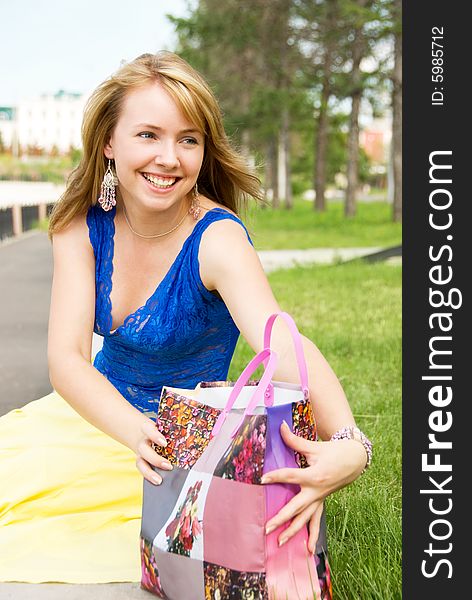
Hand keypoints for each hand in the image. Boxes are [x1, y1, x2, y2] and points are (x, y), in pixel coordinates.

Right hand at [135, 419, 172, 484]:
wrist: (142, 433)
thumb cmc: (160, 431)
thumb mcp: (164, 428)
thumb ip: (173, 433)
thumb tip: (193, 442)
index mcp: (148, 429)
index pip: (148, 429)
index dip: (155, 436)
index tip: (164, 443)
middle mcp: (143, 441)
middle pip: (143, 448)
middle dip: (155, 459)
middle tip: (168, 466)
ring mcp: (140, 453)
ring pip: (140, 462)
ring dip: (149, 472)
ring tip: (159, 480)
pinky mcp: (140, 461)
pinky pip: (141, 470)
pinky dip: (148, 476)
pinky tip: (157, 482)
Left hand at [261, 421, 366, 551]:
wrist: (355, 459)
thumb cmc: (333, 451)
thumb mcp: (314, 446)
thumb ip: (294, 440)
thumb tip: (280, 426)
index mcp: (314, 475)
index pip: (290, 476)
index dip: (275, 476)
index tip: (261, 479)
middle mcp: (316, 491)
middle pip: (295, 508)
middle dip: (280, 518)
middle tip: (266, 527)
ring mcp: (320, 499)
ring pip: (305, 519)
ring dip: (292, 532)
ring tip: (279, 542)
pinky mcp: (322, 501)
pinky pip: (316, 520)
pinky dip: (312, 535)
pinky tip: (308, 549)